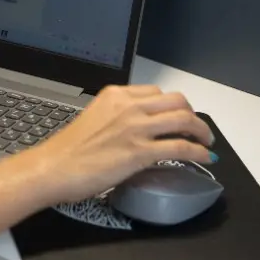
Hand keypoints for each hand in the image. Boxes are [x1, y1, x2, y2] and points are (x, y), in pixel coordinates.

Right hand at [17, 85, 216, 204]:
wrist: (54, 167)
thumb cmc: (68, 149)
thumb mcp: (94, 119)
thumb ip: (117, 118)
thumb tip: (137, 130)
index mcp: (115, 95)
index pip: (156, 92)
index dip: (173, 106)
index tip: (177, 117)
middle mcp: (128, 106)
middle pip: (176, 101)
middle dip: (192, 115)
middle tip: (195, 130)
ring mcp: (135, 128)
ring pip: (184, 120)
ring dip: (201, 132)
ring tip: (205, 142)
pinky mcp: (140, 151)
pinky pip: (181, 147)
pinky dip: (197, 152)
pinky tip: (202, 158)